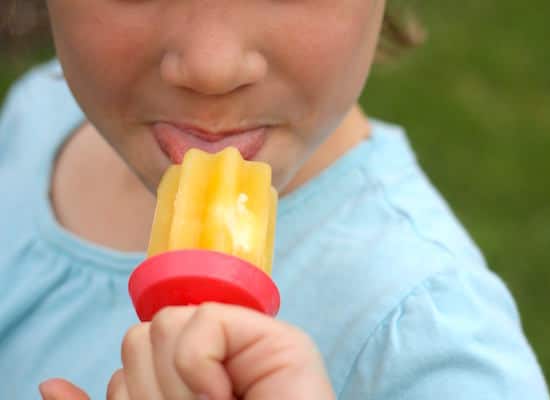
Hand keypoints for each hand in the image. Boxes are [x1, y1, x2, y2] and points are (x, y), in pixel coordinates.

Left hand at [40, 303, 335, 399]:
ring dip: (176, 385)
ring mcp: (248, 340)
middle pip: (145, 332)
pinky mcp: (275, 336)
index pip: (135, 349)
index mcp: (187, 375)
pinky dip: (199, 368)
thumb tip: (49, 384)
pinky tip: (225, 397)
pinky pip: (204, 322)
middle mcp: (218, 352)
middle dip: (153, 389)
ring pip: (166, 323)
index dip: (136, 391)